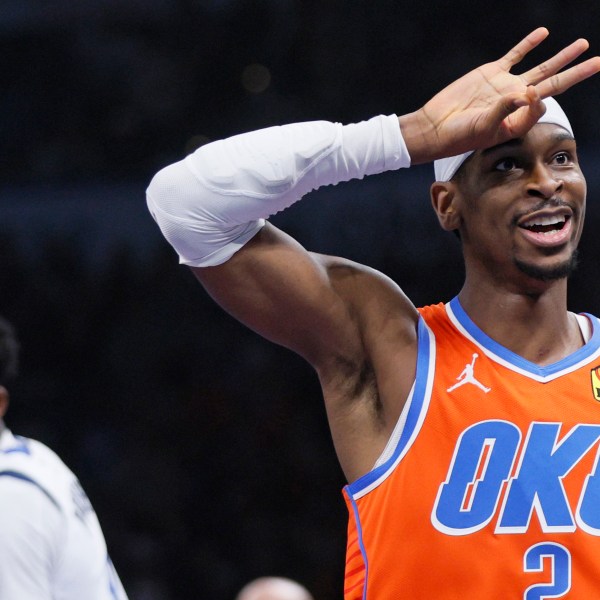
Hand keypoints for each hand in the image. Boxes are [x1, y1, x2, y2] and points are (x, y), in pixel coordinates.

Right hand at [400, 27, 599, 163]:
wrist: (435, 126)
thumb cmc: (459, 135)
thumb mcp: (485, 128)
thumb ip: (507, 110)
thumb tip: (529, 92)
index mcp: (518, 120)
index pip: (541, 104)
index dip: (540, 97)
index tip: (527, 95)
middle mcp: (517, 102)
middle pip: (553, 84)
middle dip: (576, 72)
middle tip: (599, 62)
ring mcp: (505, 86)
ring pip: (540, 68)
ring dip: (561, 57)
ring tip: (582, 45)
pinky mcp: (491, 73)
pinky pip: (515, 55)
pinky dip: (529, 44)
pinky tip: (543, 34)